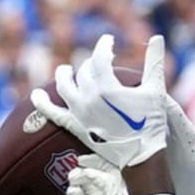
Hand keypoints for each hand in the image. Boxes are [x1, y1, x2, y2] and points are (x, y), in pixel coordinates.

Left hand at [32, 34, 167, 169]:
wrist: (143, 157)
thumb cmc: (152, 123)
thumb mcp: (156, 91)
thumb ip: (155, 62)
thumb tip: (158, 37)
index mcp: (108, 86)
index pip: (100, 57)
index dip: (104, 45)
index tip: (108, 41)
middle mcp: (90, 97)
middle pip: (85, 71)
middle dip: (93, 64)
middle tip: (101, 63)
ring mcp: (81, 113)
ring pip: (64, 86)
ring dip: (63, 75)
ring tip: (66, 70)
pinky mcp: (77, 127)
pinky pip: (53, 114)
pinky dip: (42, 103)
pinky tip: (36, 96)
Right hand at [66, 156, 133, 194]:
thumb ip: (106, 181)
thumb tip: (91, 170)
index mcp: (121, 190)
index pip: (110, 168)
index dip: (100, 161)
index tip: (90, 157)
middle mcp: (107, 193)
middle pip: (95, 171)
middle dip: (87, 166)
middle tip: (80, 162)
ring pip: (82, 180)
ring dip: (78, 176)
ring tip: (75, 179)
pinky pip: (74, 192)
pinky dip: (73, 189)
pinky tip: (74, 193)